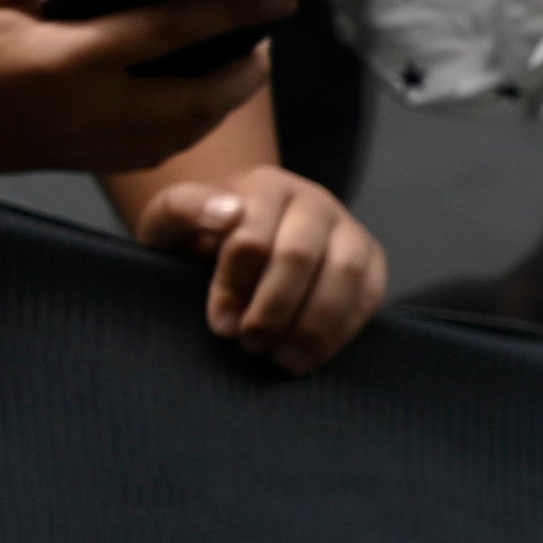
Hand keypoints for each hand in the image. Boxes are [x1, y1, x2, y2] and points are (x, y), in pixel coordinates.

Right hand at [0, 0, 274, 173]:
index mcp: (60, 62)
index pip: (171, 32)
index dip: (235, 12)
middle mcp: (76, 114)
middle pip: (195, 104)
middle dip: (243, 74)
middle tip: (264, 39)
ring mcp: (70, 146)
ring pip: (174, 138)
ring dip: (216, 107)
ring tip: (235, 66)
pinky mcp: (58, 162)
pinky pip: (141, 154)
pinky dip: (179, 130)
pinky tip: (185, 99)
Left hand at [132, 161, 383, 372]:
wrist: (237, 240)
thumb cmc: (199, 236)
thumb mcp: (170, 219)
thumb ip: (183, 209)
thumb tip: (226, 214)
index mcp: (265, 186)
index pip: (252, 238)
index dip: (234, 288)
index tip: (219, 325)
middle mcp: (313, 200)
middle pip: (300, 256)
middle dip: (273, 310)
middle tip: (250, 344)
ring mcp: (348, 229)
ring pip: (345, 274)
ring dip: (312, 325)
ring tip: (281, 356)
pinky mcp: (371, 260)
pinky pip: (370, 296)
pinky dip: (340, 332)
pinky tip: (307, 354)